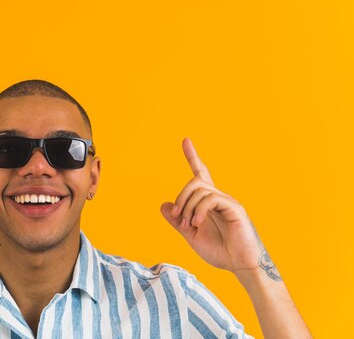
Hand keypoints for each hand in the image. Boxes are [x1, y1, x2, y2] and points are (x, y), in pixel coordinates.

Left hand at [160, 138, 262, 273]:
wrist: (241, 266)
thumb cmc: (220, 251)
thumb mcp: (191, 235)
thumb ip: (177, 220)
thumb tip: (165, 205)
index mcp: (208, 202)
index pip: (200, 173)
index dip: (192, 156)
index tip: (185, 140)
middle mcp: (219, 197)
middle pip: (194, 182)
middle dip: (181, 197)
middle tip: (179, 217)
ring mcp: (227, 201)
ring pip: (200, 189)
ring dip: (188, 207)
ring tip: (190, 225)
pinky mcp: (234, 208)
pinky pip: (211, 198)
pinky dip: (199, 210)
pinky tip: (198, 223)